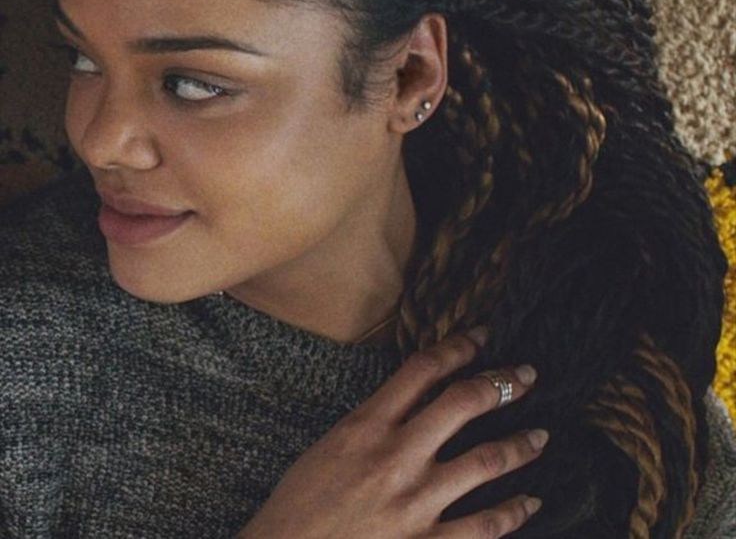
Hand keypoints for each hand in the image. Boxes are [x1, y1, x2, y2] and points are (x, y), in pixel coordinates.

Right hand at [237, 327, 545, 537]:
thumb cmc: (301, 504)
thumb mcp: (332, 444)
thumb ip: (375, 420)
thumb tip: (418, 397)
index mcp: (366, 424)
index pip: (423, 369)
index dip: (459, 346)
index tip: (482, 337)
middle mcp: (395, 457)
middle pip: (463, 403)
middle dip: (503, 384)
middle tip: (527, 375)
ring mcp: (414, 503)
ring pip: (486, 462)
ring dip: (520, 445)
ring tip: (541, 435)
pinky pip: (485, 527)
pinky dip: (514, 512)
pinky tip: (531, 503)